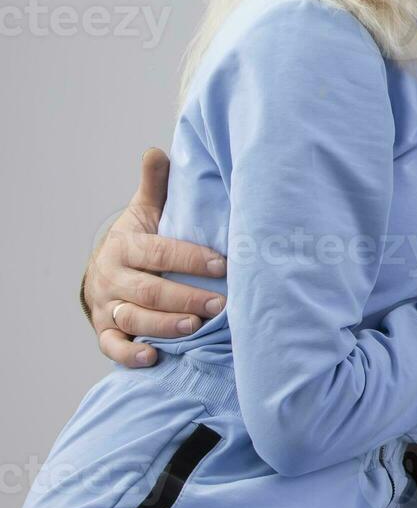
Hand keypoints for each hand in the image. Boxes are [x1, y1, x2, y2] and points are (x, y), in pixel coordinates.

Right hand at [84, 148, 227, 367]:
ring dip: (164, 325)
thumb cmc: (138, 240)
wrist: (103, 272)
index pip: (158, 253)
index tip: (223, 264)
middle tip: (220, 303)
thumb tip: (157, 150)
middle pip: (148, 290)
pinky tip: (153, 356)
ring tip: (195, 326)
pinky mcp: (106, 331)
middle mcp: (112, 278)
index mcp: (125, 246)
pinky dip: (130, 354)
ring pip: (133, 319)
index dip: (190, 258)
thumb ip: (155, 186)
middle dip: (184, 297)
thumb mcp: (144, 212)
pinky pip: (112, 347)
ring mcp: (107, 306)